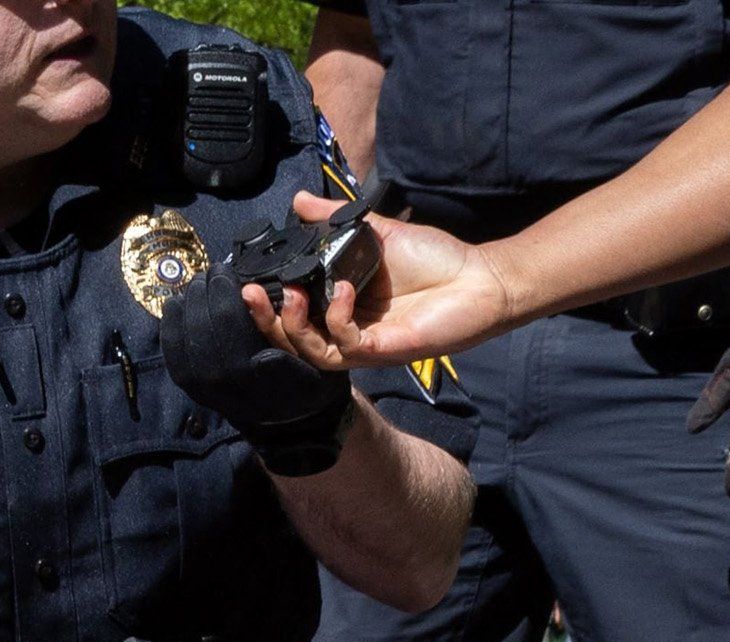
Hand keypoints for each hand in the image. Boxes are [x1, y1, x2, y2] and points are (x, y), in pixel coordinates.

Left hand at [161, 272, 354, 475]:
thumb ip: (291, 330)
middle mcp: (228, 387)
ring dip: (189, 302)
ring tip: (200, 284)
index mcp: (259, 376)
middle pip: (204, 327)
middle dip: (205, 291)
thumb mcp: (312, 358)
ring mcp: (206, 390)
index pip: (229, 322)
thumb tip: (253, 294)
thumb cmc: (302, 378)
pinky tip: (181, 304)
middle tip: (213, 272)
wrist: (286, 419)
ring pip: (185, 337)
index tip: (227, 271)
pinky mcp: (191, 387)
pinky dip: (173, 321)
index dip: (223, 292)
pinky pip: (172, 349)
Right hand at [272, 192, 523, 368]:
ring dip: (293, 327)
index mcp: (342, 304)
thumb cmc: (436, 259)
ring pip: (313, 352)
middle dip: (267, 321)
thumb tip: (299, 201)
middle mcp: (349, 327)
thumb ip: (335, 219)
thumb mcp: (378, 231)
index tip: (250, 277)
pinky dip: (337, 318)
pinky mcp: (385, 348)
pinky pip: (347, 344)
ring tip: (288, 295)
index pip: (294, 313)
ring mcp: (366, 342)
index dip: (268, 303)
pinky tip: (343, 290)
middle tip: (250, 293)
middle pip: (294, 340)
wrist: (480, 279)